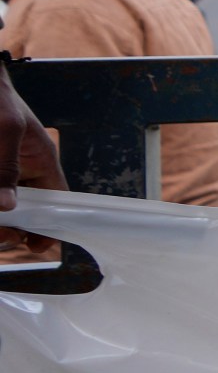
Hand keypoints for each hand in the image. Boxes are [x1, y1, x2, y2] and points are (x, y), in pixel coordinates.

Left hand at [0, 68, 66, 241]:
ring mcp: (2, 173)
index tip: (38, 245)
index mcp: (40, 160)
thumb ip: (6, 167)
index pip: (57, 199)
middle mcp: (21, 171)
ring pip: (6, 207)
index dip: (51, 225)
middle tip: (6, 234)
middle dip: (15, 227)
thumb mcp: (5, 128)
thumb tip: (6, 207)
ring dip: (1, 221)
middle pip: (25, 211)